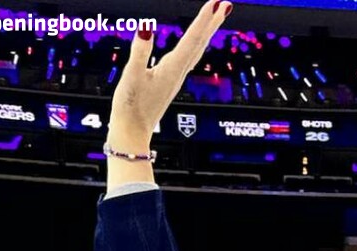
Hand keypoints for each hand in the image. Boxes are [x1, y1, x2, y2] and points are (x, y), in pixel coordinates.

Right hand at [109, 0, 227, 143]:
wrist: (132, 132)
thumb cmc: (131, 108)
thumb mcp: (132, 77)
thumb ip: (139, 51)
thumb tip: (145, 28)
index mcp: (171, 69)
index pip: (192, 39)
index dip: (203, 20)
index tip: (215, 3)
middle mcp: (178, 72)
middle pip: (200, 43)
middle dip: (213, 22)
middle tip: (226, 4)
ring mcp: (176, 77)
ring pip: (197, 50)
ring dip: (207, 31)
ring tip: (215, 16)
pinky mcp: (170, 81)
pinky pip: (189, 57)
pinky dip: (196, 44)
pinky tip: (195, 41)